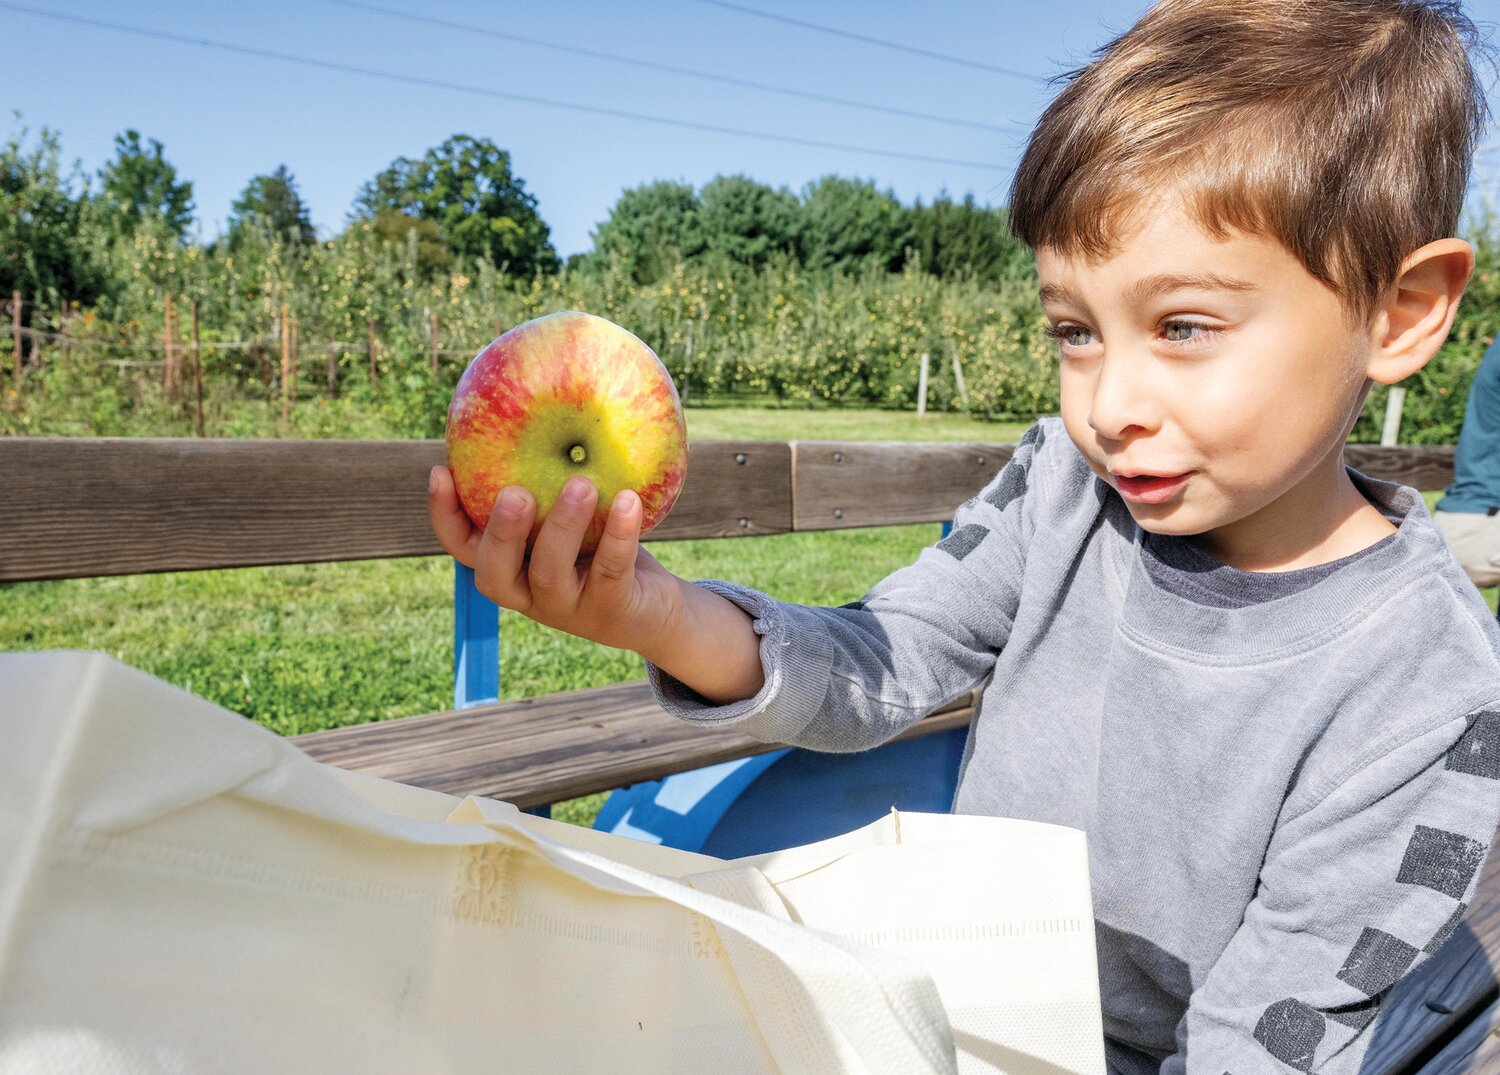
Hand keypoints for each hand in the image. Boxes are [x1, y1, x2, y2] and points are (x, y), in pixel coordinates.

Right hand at [427, 466, 686, 655]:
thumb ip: (550, 475)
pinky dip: (619, 535)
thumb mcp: (575, 511)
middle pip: (493, 572)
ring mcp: (568, 608)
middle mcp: (530, 592)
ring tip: (582, 485)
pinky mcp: (610, 611)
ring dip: (562, 526)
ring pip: (550, 573)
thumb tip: (539, 404)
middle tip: (515, 493)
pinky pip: (610, 571)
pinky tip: (629, 500)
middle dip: (500, 531)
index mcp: (512, 565)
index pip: (463, 547)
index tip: (440, 470)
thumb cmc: (604, 545)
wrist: (656, 606)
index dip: (444, 515)